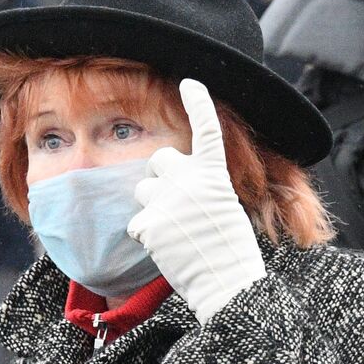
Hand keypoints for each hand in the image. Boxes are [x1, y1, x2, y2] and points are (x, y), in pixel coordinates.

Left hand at [127, 78, 265, 324]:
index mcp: (214, 175)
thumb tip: (169, 184)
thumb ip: (199, 189)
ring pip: (141, 191)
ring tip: (174, 231)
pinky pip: (135, 223)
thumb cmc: (228, 249)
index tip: (190, 82)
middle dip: (159, 176)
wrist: (226, 281)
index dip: (199, 104)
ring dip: (150, 207)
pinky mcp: (148, 222)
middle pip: (157, 160)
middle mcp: (189, 180)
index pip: (208, 131)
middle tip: (173, 202)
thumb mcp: (223, 207)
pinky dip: (146, 236)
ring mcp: (167, 200)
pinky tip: (166, 248)